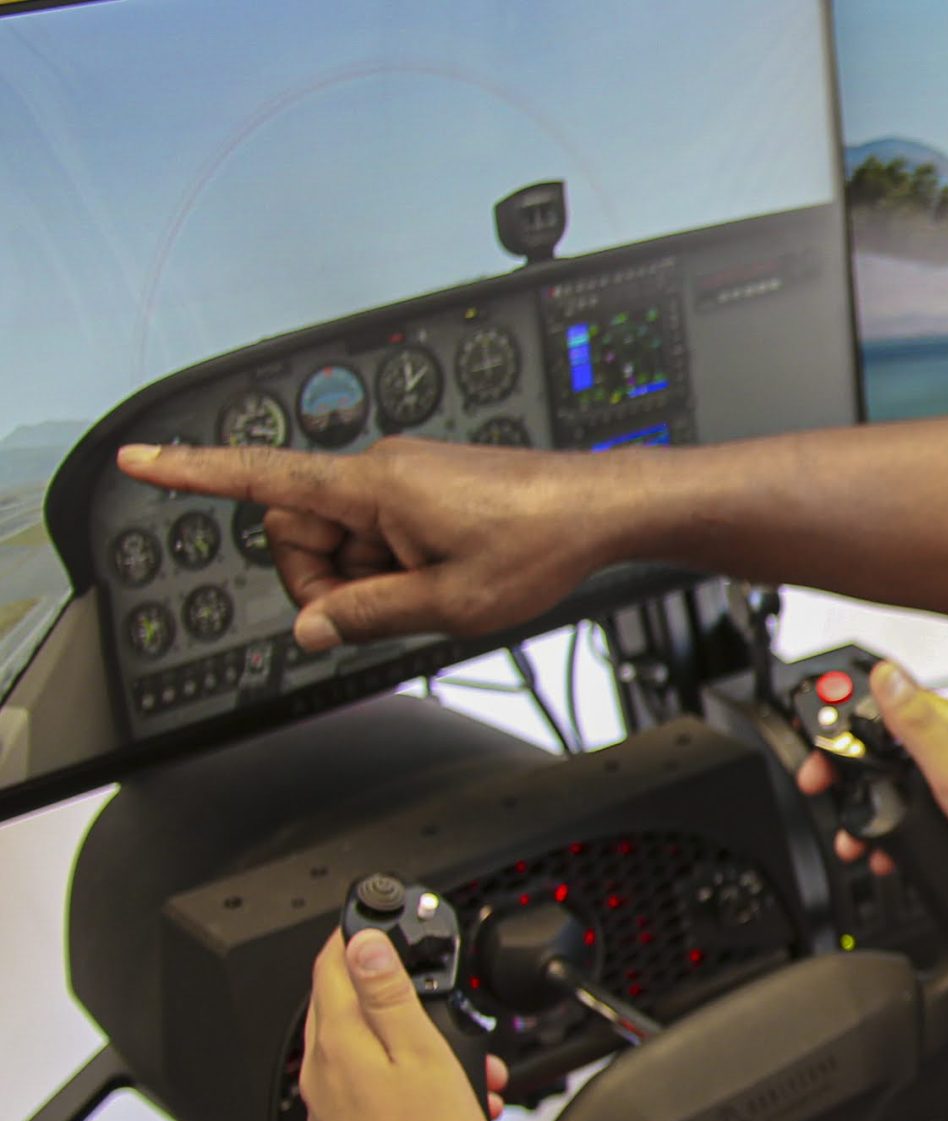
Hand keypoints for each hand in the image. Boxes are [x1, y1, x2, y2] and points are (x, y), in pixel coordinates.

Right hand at [114, 438, 628, 651]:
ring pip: (345, 540)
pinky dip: (396, 564)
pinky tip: (444, 575)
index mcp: (372, 486)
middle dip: (325, 577)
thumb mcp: (447, 602)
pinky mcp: (426, 489)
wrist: (601, 509)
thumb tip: (311, 628)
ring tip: (434, 585)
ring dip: (369, 575)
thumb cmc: (539, 540)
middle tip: (386, 605)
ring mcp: (405, 479)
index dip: (192, 473)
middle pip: (301, 531)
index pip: (260, 477)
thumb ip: (366, 615)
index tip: (139, 459)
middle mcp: (380, 470)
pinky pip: (382, 534)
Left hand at [300, 930, 508, 1120]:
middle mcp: (322, 1073)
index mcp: (338, 1044)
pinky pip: (372, 1085)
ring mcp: (330, 1107)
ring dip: (413, 1040)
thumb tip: (362, 944)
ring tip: (468, 1062)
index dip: (353, 932)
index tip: (374, 917)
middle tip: (436, 989)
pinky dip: (409, 1077)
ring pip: (366, 1047)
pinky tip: (451, 1098)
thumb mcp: (423, 1054)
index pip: (331, 966)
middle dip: (396, 990)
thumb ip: (389, 995)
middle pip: (346, 1004)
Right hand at [797, 660, 947, 914]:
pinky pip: (906, 819)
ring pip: (890, 787)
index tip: (815, 737)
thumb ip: (915, 718)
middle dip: (844, 769)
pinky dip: (887, 835)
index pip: (885, 702)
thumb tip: (887, 672)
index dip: (844, 715)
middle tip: (821, 787)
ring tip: (850, 832)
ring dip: (863, 809)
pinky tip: (883, 852)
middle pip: (879, 746)